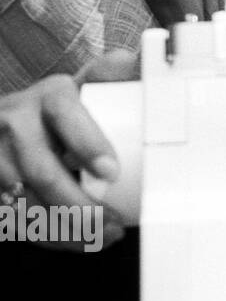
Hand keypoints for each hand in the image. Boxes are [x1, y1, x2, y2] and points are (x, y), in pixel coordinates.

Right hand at [0, 50, 136, 250]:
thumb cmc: (52, 112)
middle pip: (43, 171)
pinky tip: (78, 241)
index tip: (111, 171)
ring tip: (105, 235)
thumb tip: (136, 58)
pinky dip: (50, 237)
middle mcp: (14, 124)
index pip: (66, 116)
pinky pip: (16, 220)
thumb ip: (109, 75)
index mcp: (47, 97)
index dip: (89, 144)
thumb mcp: (77, 88)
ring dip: (69, 227)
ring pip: (28, 202)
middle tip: (114, 221)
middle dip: (81, 203)